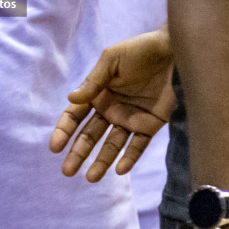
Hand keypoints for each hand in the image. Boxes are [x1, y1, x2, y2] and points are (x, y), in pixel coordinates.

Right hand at [50, 28, 174, 180]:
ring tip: (90, 177)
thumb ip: (93, 81)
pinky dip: (129, 158)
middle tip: (67, 171)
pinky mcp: (150, 125)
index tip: (55, 147)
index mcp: (97, 94)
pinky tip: (120, 169)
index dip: (64, 131)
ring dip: (101, 162)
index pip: (75, 116)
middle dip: (78, 153)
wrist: (174, 51)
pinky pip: (137, 145)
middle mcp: (110, 110)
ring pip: (111, 145)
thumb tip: (71, 98)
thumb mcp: (111, 60)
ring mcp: (129, 119)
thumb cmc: (139, 51)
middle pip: (90, 136)